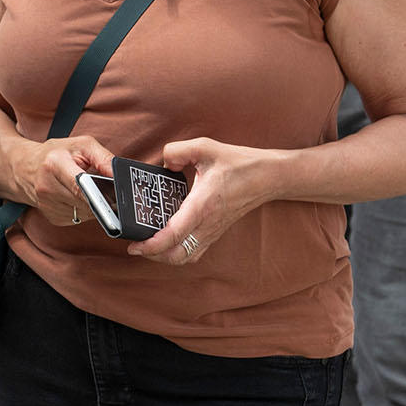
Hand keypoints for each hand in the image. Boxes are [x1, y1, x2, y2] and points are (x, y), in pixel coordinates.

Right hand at [13, 134, 115, 223]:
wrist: (24, 167)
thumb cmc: (55, 153)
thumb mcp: (81, 145)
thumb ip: (104, 158)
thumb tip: (122, 176)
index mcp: (54, 163)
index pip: (81, 185)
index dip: (101, 192)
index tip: (115, 193)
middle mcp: (47, 186)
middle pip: (87, 202)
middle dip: (102, 198)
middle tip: (107, 189)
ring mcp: (48, 205)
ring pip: (86, 213)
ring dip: (94, 205)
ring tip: (89, 190)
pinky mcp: (52, 217)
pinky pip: (80, 219)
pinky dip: (84, 210)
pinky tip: (78, 198)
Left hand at [125, 137, 267, 266]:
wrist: (269, 176)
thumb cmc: (239, 163)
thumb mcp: (204, 147)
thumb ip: (176, 151)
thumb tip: (163, 163)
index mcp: (202, 205)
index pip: (175, 234)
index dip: (153, 245)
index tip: (135, 245)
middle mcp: (208, 223)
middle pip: (178, 255)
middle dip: (153, 255)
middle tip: (135, 245)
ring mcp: (213, 230)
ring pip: (187, 257)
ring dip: (165, 257)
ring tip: (147, 245)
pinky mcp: (217, 231)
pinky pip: (196, 251)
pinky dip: (178, 253)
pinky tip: (167, 241)